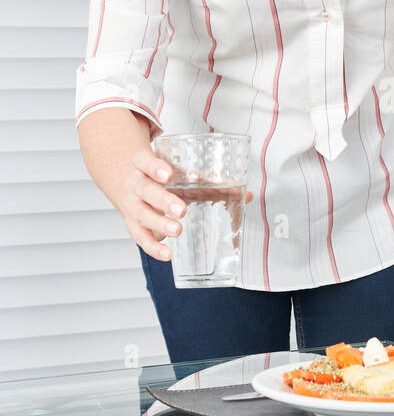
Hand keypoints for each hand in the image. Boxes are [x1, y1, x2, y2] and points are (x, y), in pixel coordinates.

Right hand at [111, 148, 253, 261]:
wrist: (125, 180)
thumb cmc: (159, 176)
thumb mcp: (176, 170)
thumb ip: (209, 181)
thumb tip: (246, 195)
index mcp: (143, 164)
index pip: (144, 161)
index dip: (154, 167)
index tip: (169, 174)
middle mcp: (135, 184)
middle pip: (144, 190)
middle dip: (163, 200)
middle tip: (181, 209)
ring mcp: (131, 205)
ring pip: (142, 214)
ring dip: (160, 224)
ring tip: (177, 230)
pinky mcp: (133, 224)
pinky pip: (140, 237)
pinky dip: (153, 248)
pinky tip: (167, 254)